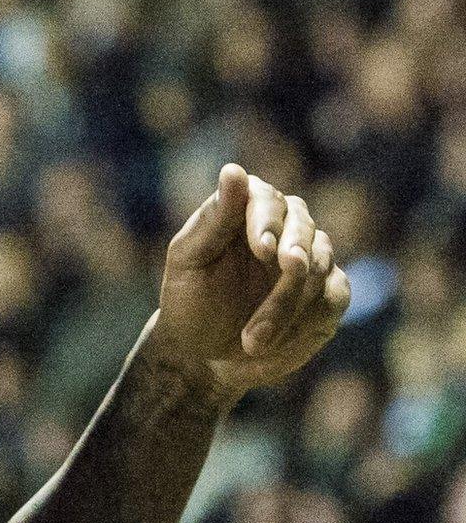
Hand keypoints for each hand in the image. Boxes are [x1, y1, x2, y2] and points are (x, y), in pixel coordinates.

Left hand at [146, 164, 349, 408]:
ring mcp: (311, 262)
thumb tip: (234, 170)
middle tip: (288, 271)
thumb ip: (214, 218)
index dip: (267, 219)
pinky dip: (307, 320)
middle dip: (296, 252)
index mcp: (245, 212)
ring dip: (288, 304)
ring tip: (251, 341)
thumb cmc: (188, 298)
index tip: (261, 248)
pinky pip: (334, 297)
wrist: (202, 353)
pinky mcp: (328, 295)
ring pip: (320, 267)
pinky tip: (274, 344)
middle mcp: (284, 230)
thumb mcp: (190, 259)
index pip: (266, 197)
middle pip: (303, 227)